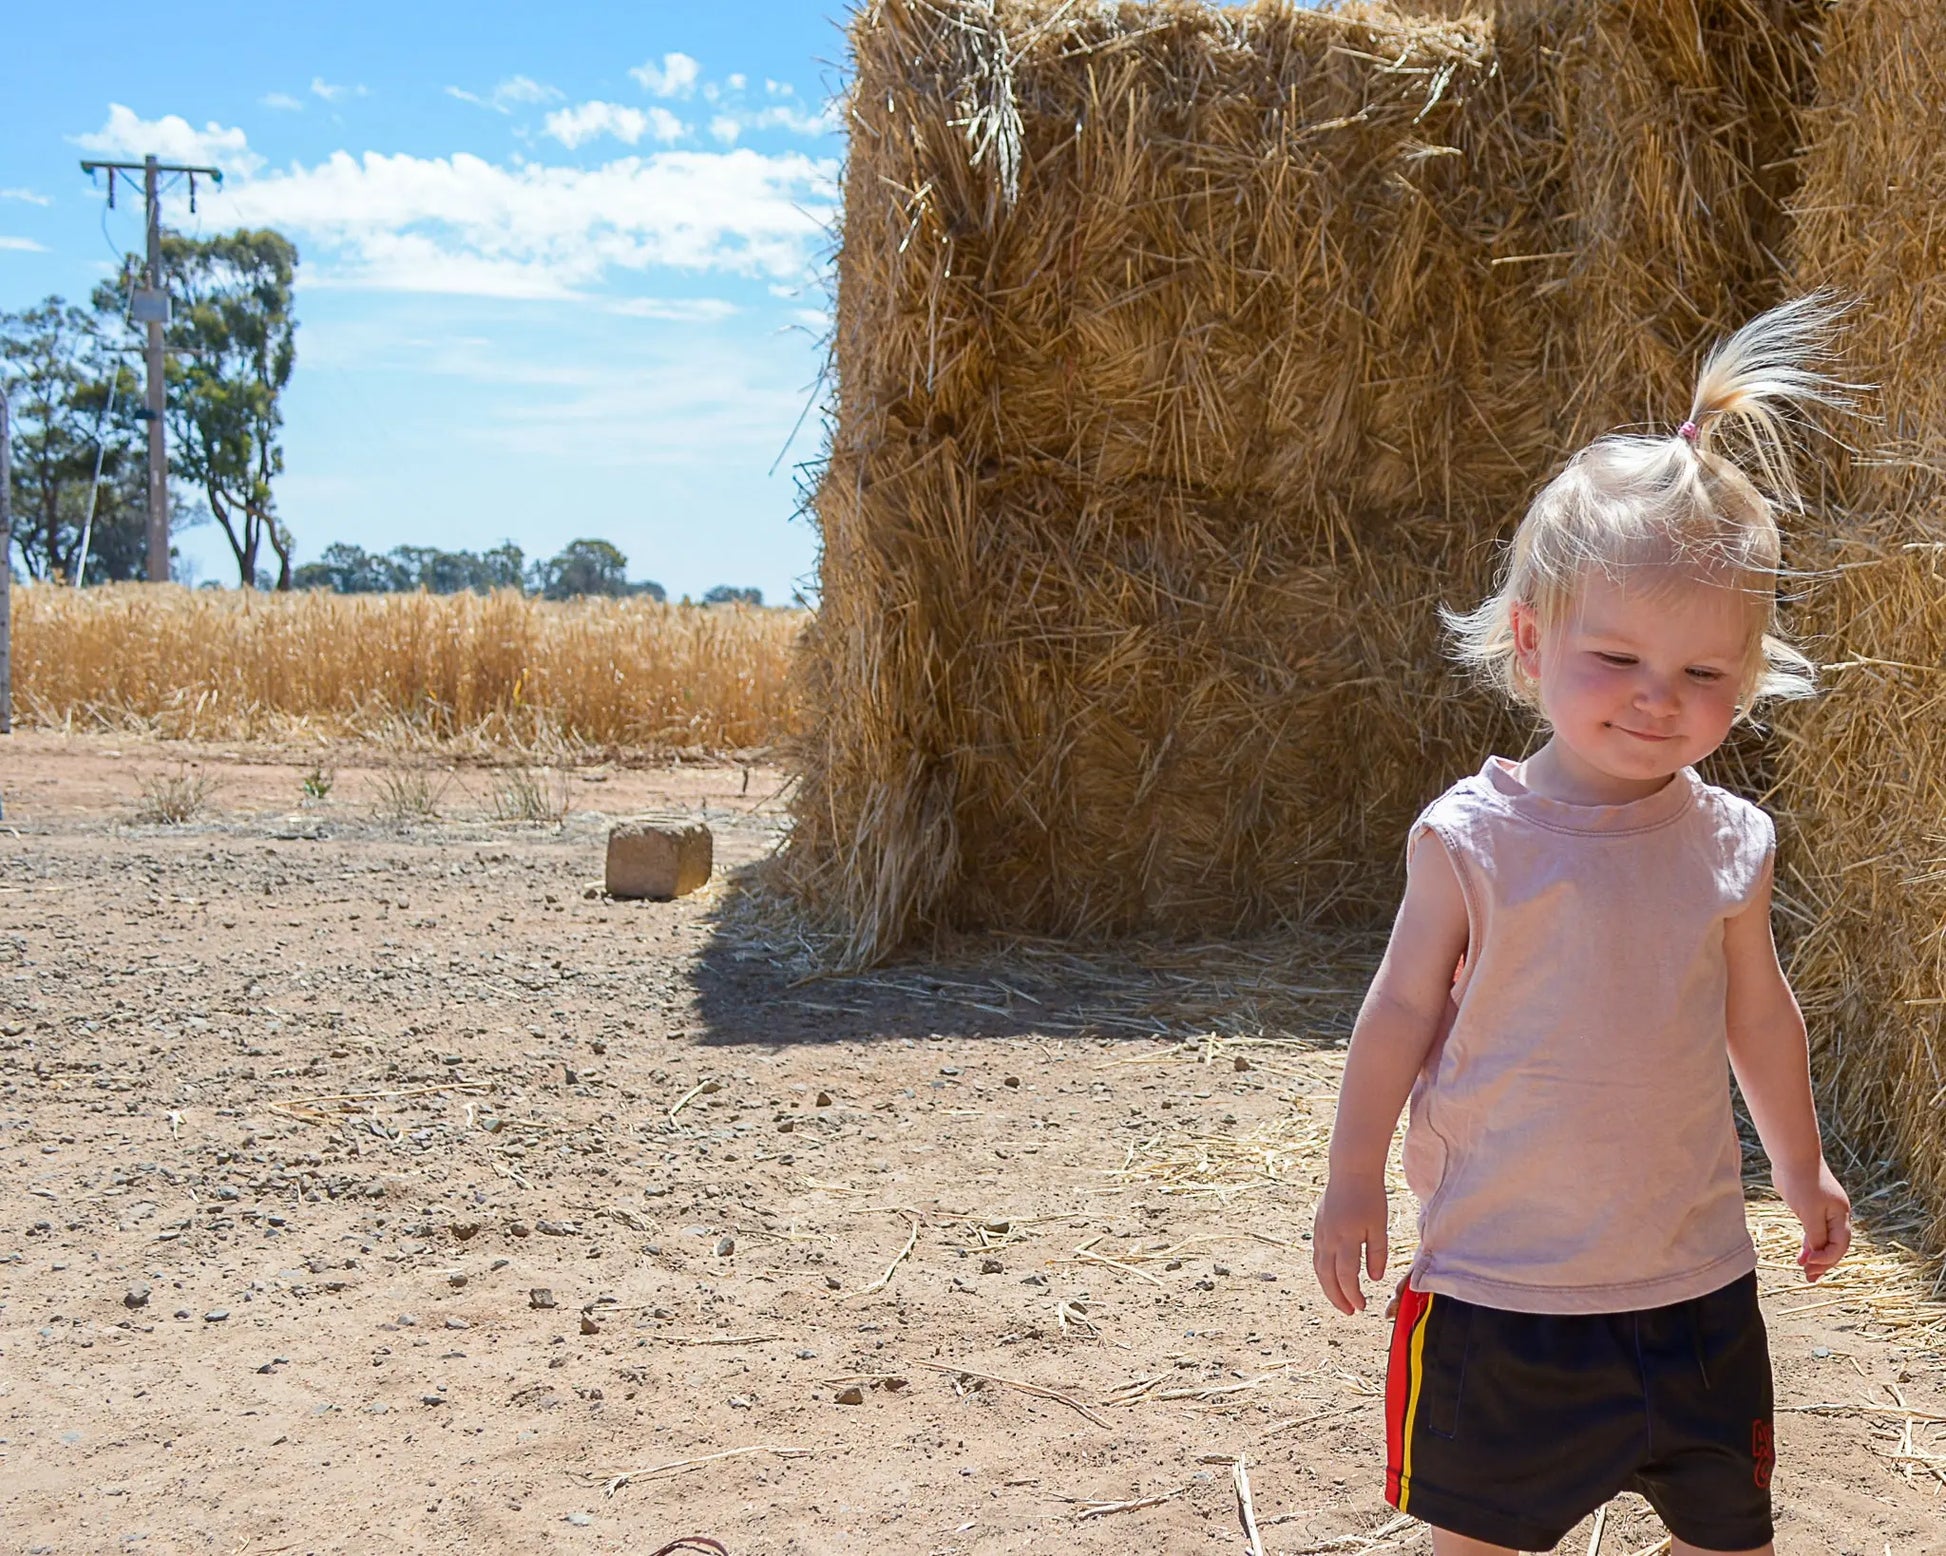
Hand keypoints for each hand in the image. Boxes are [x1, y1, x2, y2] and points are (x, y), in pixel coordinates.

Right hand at [1312, 1172, 1388, 1314]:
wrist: (1350, 1170)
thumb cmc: (1370, 1197)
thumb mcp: (1379, 1226)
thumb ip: (1377, 1253)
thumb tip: (1374, 1279)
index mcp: (1346, 1239)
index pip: (1346, 1276)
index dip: (1352, 1295)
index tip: (1362, 1306)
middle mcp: (1329, 1238)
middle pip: (1327, 1277)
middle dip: (1337, 1297)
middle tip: (1349, 1311)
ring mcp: (1321, 1232)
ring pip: (1319, 1267)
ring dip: (1328, 1287)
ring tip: (1340, 1299)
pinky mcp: (1318, 1227)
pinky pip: (1317, 1255)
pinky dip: (1323, 1271)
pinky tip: (1332, 1276)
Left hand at [1774, 1156, 1850, 1281]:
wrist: (1793, 1156)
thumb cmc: (1802, 1182)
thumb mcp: (1809, 1212)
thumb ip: (1815, 1235)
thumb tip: (1816, 1254)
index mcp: (1841, 1215)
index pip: (1840, 1245)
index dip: (1826, 1258)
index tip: (1809, 1265)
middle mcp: (1837, 1215)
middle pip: (1834, 1245)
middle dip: (1823, 1262)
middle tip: (1810, 1277)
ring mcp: (1825, 1211)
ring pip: (1824, 1240)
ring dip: (1815, 1256)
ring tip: (1805, 1272)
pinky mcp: (1811, 1208)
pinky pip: (1814, 1231)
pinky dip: (1809, 1244)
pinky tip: (1802, 1255)